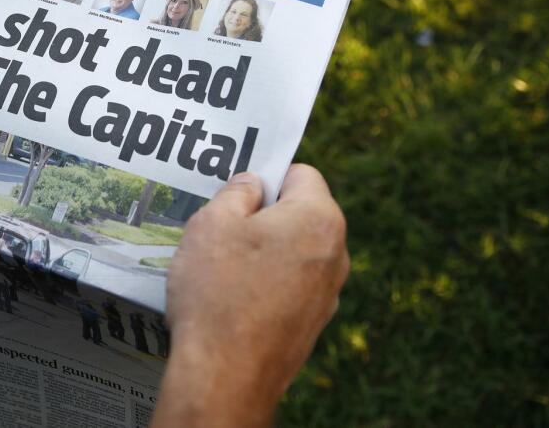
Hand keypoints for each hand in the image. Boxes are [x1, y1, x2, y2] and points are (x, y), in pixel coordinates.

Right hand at [154, 165, 348, 427]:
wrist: (225, 376)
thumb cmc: (218, 293)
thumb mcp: (212, 224)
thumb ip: (237, 192)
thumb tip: (253, 185)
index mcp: (318, 219)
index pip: (301, 173)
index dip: (266, 176)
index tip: (235, 193)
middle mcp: (335, 254)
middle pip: (300, 213)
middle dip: (263, 215)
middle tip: (221, 228)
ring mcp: (328, 293)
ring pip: (293, 252)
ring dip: (263, 252)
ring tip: (221, 268)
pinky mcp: (313, 324)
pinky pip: (290, 286)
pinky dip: (265, 284)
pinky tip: (231, 299)